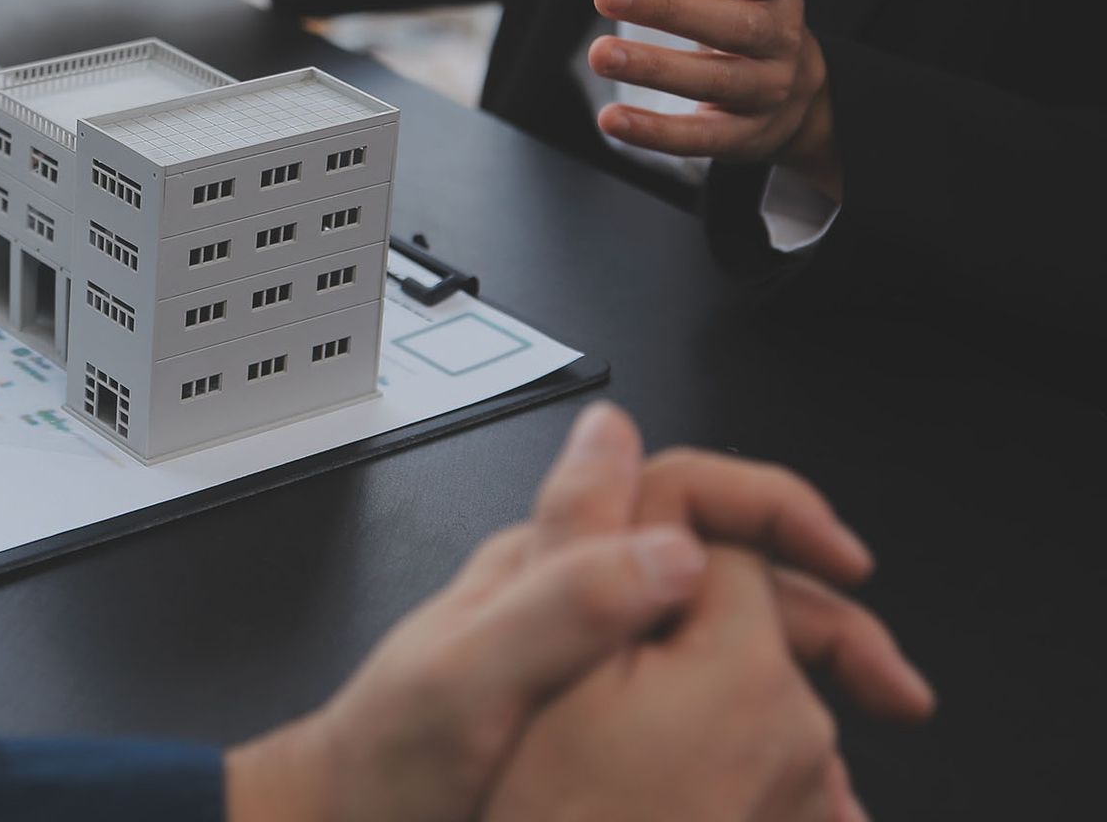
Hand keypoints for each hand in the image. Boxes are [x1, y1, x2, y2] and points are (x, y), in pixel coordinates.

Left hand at [224, 404, 929, 821]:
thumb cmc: (387, 755)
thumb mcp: (468, 677)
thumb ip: (560, 602)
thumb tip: (674, 545)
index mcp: (554, 562)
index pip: (677, 486)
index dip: (767, 502)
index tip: (838, 551)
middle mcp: (581, 598)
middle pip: (725, 570)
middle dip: (819, 612)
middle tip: (891, 683)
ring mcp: (592, 663)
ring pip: (724, 648)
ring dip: (803, 694)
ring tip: (849, 769)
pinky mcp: (597, 727)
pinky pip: (697, 715)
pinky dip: (759, 749)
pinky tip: (789, 795)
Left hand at [589, 0, 841, 199]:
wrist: (795, 85)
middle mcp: (780, 36)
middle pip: (731, 26)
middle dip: (669, 8)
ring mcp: (766, 90)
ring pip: (714, 82)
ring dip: (655, 69)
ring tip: (600, 53)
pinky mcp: (743, 137)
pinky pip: (701, 140)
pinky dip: (657, 133)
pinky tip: (610, 119)